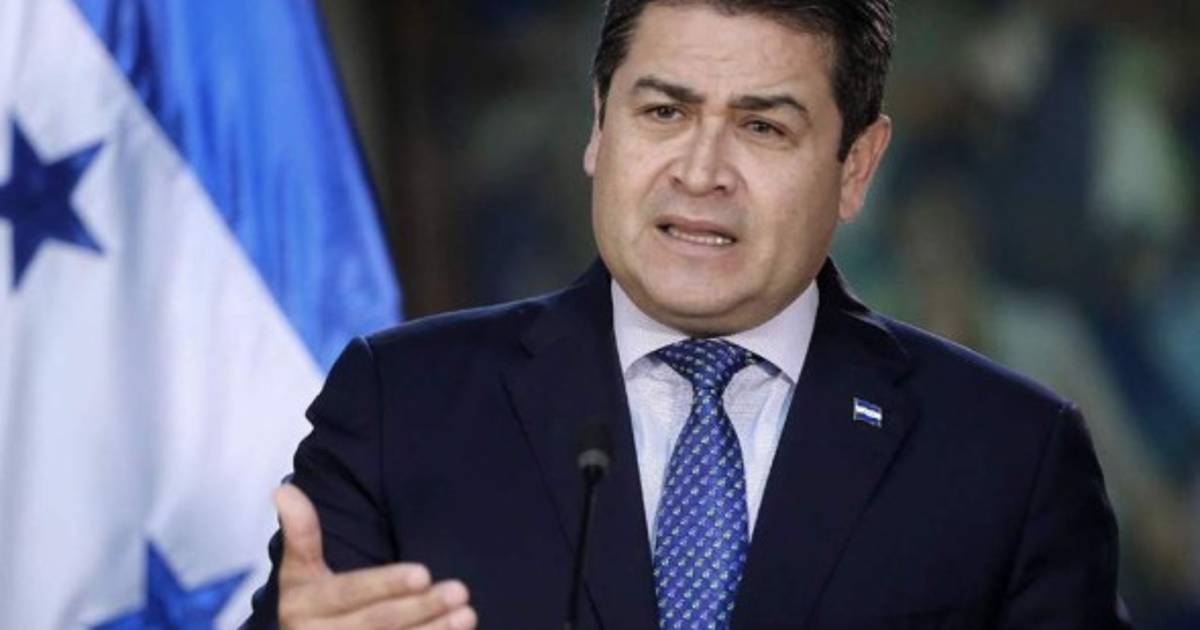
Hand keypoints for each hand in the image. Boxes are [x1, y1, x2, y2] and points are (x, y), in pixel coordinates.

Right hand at [274, 484, 476, 628]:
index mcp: (302, 609)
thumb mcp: (297, 572)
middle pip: (377, 624)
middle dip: (421, 608)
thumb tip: (284, 489)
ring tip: (468, 614)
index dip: (385, 584)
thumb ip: (299, 533)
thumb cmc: (310, 605)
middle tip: (460, 590)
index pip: (348, 594)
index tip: (423, 573)